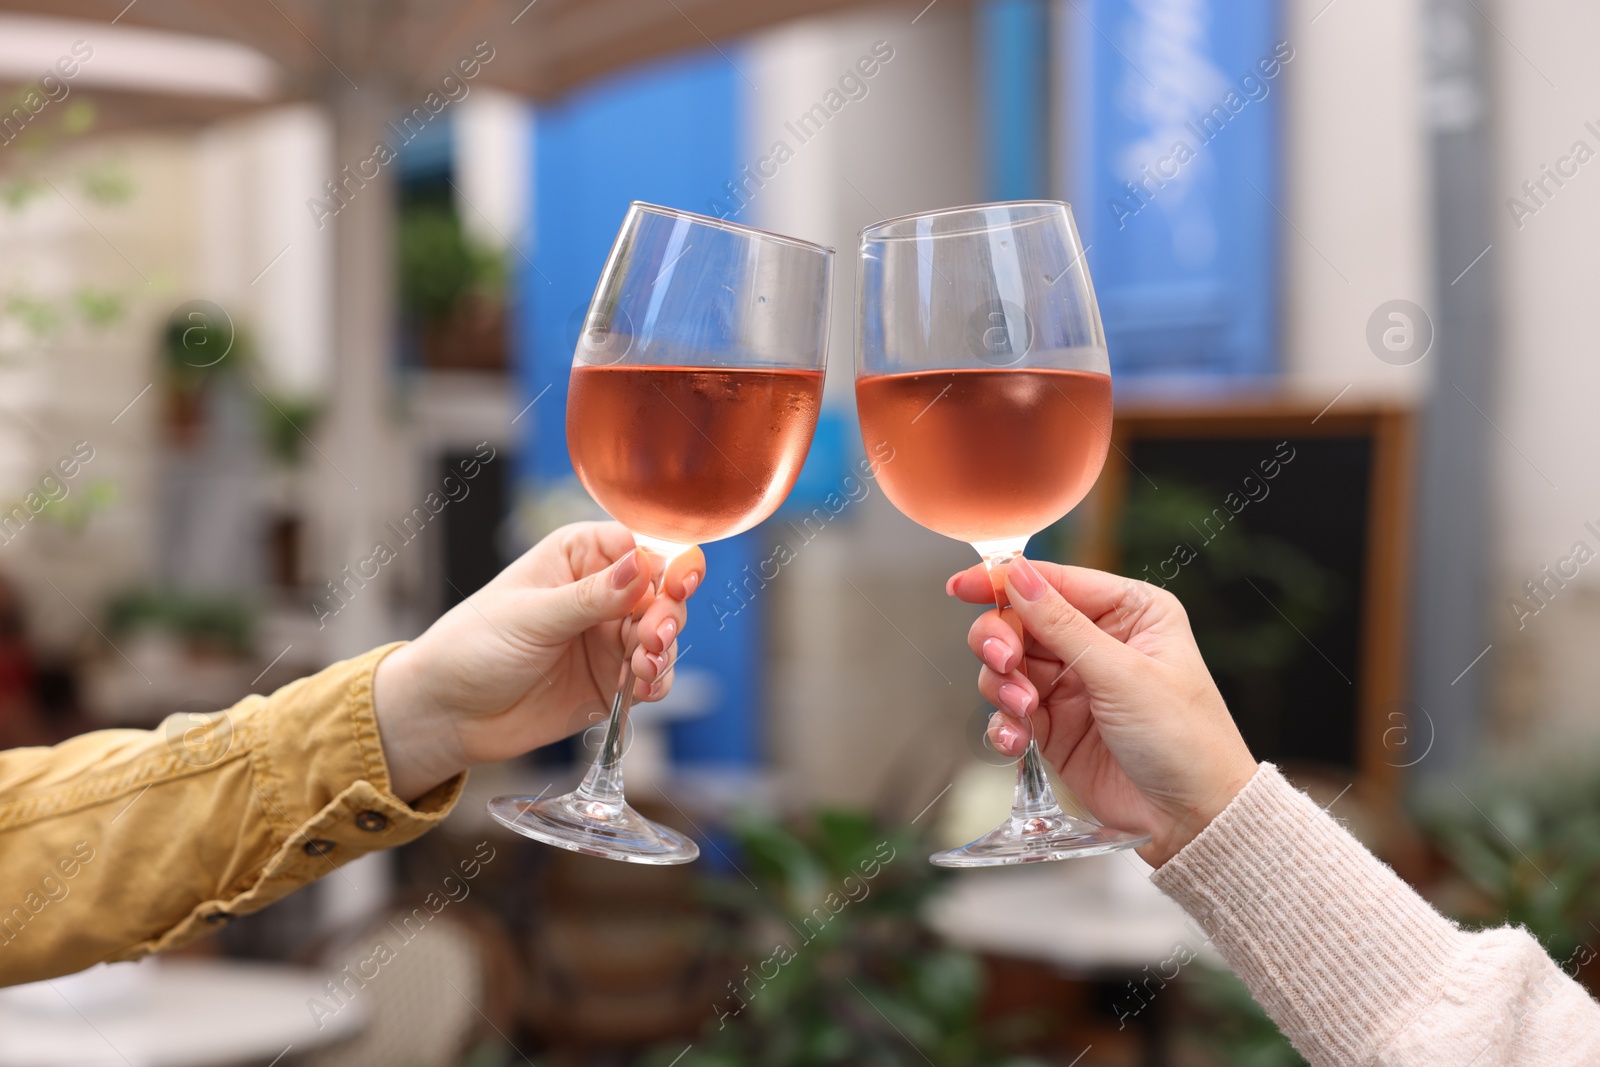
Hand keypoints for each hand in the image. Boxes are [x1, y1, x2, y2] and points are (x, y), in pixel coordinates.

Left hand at [374, 521, 704, 799]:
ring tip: (643, 668)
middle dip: (666, 613)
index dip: (663, 564)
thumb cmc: (472, 646)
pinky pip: (653, 676)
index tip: (673, 585)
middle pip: (661, 592)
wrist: (448, 713)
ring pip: (663, 635)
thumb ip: (591, 597)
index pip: (639, 546)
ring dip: (664, 650)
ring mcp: (609, 637)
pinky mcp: (613, 679)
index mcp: (579, 556)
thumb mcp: (531, 617)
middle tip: (653, 637)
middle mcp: (602, 592)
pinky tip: (643, 688)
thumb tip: (642, 565)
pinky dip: (657, 682)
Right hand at [948, 557, 1256, 866]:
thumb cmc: (1185, 741)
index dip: (1005, 582)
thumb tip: (1018, 575)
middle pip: (1020, 621)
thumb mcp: (1122, 674)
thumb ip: (1062, 623)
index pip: (1054, 582)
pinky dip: (1003, 723)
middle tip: (1004, 662)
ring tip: (1024, 711)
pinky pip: (1009, 712)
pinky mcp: (1055, 727)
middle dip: (1002, 641)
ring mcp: (1073, 685)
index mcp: (1130, 612)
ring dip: (1003, 686)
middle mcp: (1098, 642)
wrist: (1193, 819)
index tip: (963, 586)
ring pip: (1008, 665)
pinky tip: (1015, 739)